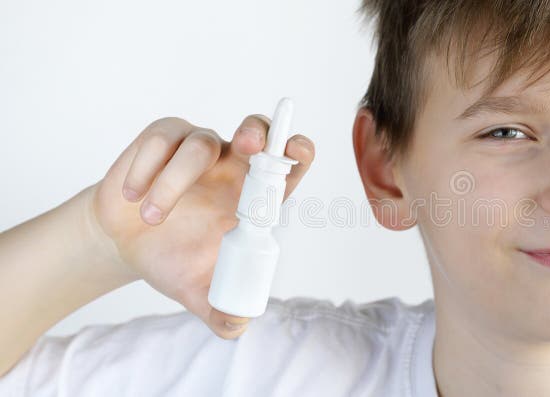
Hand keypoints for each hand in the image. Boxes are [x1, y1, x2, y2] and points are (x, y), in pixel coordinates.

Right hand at [88, 115, 313, 338]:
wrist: (123, 246)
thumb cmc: (173, 260)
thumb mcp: (199, 292)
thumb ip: (222, 312)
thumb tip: (237, 323)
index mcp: (253, 197)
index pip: (288, 166)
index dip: (298, 152)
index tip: (297, 151)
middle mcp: (232, 166)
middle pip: (258, 130)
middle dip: (258, 132)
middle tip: (247, 147)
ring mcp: (198, 148)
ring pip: (201, 144)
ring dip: (175, 183)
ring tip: (152, 219)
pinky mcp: (162, 139)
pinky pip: (161, 140)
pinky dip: (146, 169)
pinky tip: (133, 196)